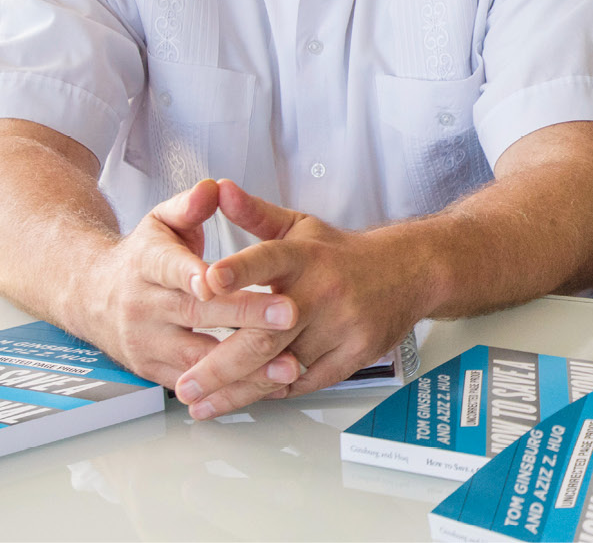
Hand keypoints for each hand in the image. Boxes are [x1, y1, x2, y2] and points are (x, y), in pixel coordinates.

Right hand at [78, 179, 301, 390]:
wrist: (91, 297)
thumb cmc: (143, 257)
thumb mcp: (160, 222)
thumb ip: (189, 206)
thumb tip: (212, 189)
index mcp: (146, 264)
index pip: (170, 268)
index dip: (193, 274)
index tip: (219, 280)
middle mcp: (143, 307)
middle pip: (196, 314)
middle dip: (245, 315)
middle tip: (290, 313)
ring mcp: (147, 343)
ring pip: (197, 358)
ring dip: (245, 365)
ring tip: (288, 364)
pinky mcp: (153, 371)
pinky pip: (195, 384)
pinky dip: (232, 388)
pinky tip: (269, 384)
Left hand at [174, 181, 424, 418]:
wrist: (409, 271)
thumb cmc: (341, 254)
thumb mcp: (300, 226)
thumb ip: (254, 214)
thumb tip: (217, 189)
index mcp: (304, 255)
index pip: (268, 258)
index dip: (238, 270)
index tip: (207, 281)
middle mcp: (323, 290)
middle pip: (267, 333)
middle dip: (220, 364)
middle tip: (183, 387)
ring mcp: (343, 325)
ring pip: (282, 366)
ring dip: (238, 389)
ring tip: (201, 404)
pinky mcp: (357, 352)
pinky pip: (307, 381)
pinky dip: (273, 392)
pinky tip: (243, 399)